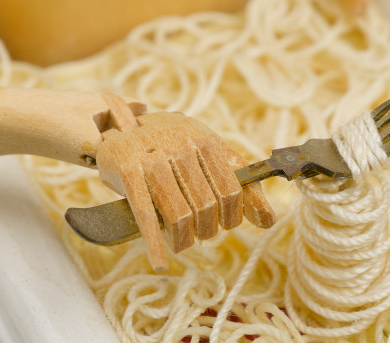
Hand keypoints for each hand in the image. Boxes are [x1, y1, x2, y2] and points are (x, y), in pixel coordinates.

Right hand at [95, 107, 273, 271]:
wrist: (121, 127)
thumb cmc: (172, 147)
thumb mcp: (205, 152)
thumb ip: (238, 180)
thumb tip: (269, 219)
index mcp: (203, 138)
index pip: (231, 189)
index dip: (232, 216)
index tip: (224, 224)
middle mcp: (179, 144)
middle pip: (206, 206)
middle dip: (206, 229)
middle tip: (198, 233)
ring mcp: (151, 156)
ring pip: (179, 214)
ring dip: (183, 239)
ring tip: (181, 242)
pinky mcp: (127, 170)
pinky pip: (146, 215)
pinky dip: (155, 244)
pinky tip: (160, 262)